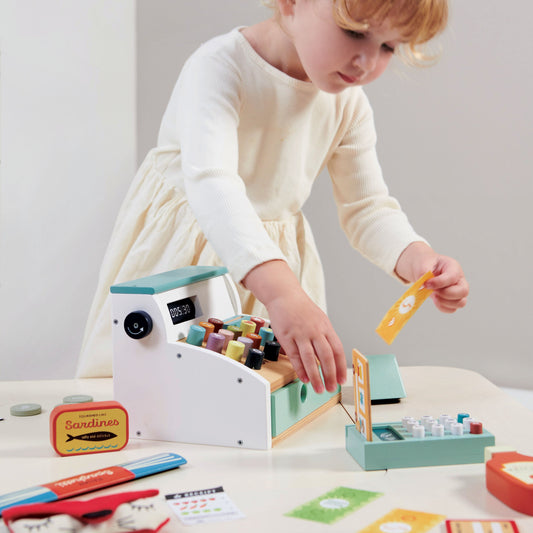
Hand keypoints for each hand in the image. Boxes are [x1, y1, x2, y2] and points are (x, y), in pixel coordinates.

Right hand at [243, 260, 346, 392]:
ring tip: (318, 388)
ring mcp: (300, 334)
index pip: (337, 350)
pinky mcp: (287, 336)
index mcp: (326, 327)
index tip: (342, 379)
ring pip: (310, 359)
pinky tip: (304, 378)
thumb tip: (331, 358)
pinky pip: (295, 356)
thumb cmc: (302, 309)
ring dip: (315, 376)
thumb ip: (325, 337)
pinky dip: (300, 369)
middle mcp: (315, 331)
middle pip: (326, 356)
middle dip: (330, 375)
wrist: (284, 296)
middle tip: (331, 388)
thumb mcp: (319, 320)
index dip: (341, 367)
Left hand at [395, 242, 468, 312]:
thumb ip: (423, 272)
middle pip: (463, 291)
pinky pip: (451, 309)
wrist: (424, 268)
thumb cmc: (426, 264)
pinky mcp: (452, 300)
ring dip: (444, 302)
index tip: (426, 284)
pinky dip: (442, 307)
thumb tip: (424, 283)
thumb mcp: (423, 264)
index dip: (439, 283)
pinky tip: (434, 299)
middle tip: (432, 290)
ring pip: (460, 302)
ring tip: (433, 295)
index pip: (452, 277)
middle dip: (445, 293)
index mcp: (453, 267)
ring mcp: (458, 291)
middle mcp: (459, 279)